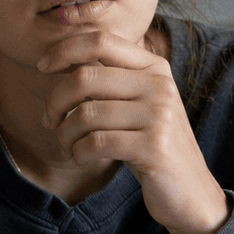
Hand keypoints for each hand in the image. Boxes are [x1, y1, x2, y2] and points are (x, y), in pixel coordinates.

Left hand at [38, 30, 227, 233]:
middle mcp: (160, 86)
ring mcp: (160, 117)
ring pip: (86, 114)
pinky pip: (96, 143)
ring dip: (65, 134)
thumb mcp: (139, 104)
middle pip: (85, 77)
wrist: (191, 192)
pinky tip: (81, 158)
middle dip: (55, 101)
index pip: (101, 40)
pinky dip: (78, 152)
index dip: (64, 49)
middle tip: (49, 120)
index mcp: (155, 67)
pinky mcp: (154, 148)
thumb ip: (110, 80)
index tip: (42, 66)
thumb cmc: (152, 146)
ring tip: (67, 145)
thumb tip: (59, 60)